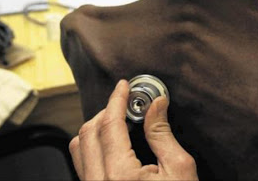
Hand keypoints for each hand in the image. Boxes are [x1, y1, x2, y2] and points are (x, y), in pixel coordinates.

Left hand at [69, 80, 197, 180]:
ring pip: (78, 148)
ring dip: (95, 127)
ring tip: (117, 121)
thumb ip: (162, 133)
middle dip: (105, 111)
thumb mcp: (179, 169)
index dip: (116, 99)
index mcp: (120, 176)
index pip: (109, 124)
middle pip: (87, 132)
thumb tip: (156, 104)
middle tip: (125, 102)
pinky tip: (113, 143)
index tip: (123, 85)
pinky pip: (82, 164)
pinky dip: (93, 146)